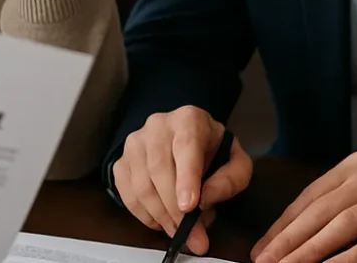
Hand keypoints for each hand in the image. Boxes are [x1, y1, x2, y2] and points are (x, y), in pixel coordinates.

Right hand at [113, 106, 252, 255]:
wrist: (185, 138)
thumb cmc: (211, 151)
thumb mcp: (235, 162)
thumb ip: (230, 180)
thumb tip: (206, 199)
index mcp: (189, 119)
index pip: (186, 146)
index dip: (186, 178)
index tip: (190, 207)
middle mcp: (158, 125)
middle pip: (159, 169)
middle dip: (175, 209)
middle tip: (191, 235)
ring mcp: (135, 142)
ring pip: (142, 184)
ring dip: (160, 216)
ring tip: (178, 230)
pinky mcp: (121, 161)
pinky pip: (127, 194)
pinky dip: (143, 215)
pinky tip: (160, 220)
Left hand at [250, 149, 356, 262]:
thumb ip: (342, 192)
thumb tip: (304, 222)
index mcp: (353, 166)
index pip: (308, 197)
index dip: (282, 224)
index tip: (262, 246)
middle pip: (318, 213)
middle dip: (287, 240)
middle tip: (263, 261)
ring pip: (341, 227)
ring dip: (310, 251)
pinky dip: (350, 258)